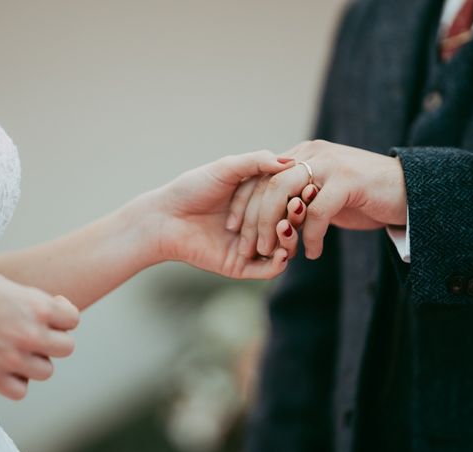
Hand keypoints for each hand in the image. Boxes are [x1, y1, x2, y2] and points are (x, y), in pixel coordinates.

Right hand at [0, 266, 78, 399]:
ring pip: (47, 370)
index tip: (50, 314)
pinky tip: (5, 368)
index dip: (63, 316)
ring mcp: (11, 357)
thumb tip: (47, 313)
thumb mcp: (5, 284)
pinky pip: (20, 390)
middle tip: (36, 334)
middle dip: (54, 340)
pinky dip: (16, 382)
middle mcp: (29, 332)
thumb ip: (30, 301)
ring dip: (36, 362)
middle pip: (66, 347)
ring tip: (18, 350)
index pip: (73, 319)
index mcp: (36, 305)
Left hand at [154, 150, 295, 278]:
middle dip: (297, 218)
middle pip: (289, 225)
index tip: (307, 189)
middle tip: (298, 209)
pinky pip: (267, 269)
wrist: (165, 217)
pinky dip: (279, 263)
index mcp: (257, 200)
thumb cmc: (192, 188)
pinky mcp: (241, 266)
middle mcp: (257, 223)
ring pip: (283, 249)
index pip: (287, 200)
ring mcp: (250, 246)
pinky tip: (281, 252)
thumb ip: (257, 162)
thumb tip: (291, 161)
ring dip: (290, 240)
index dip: (299, 196)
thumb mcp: (227, 168)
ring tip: (285, 227)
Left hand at [246, 140, 406, 259]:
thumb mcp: (326, 192)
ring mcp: (330, 165)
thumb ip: (300, 196)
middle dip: (253, 220)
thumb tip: (274, 218)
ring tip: (275, 252)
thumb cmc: (365, 197)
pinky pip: (317, 213)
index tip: (233, 228)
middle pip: (267, 186)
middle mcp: (312, 154)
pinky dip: (310, 237)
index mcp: (302, 155)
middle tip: (249, 248)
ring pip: (286, 197)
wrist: (410, 190)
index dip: (242, 203)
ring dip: (276, 229)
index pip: (260, 176)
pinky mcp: (347, 182)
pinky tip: (312, 253)